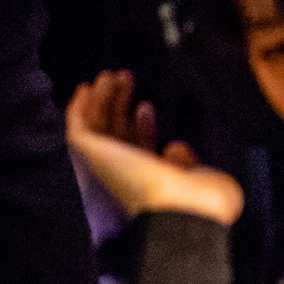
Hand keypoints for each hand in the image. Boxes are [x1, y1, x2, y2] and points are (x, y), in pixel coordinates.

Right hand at [66, 70, 243, 226]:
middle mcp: (127, 175)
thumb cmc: (202, 201)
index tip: (146, 106)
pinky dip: (78, 108)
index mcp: (153, 182)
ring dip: (102, 99)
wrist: (184, 208)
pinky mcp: (94, 155)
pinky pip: (78, 129)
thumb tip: (174, 148)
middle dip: (119, 105)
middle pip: (115, 135)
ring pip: (96, 129)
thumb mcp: (205, 178)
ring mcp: (109, 165)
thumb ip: (188, 161)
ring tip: (111, 75)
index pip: (139, 151)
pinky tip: (86, 88)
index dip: (141, 127)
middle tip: (126, 79)